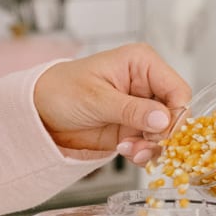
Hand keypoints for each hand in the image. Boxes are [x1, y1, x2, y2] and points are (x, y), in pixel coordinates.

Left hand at [33, 44, 190, 164]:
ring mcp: (140, 107)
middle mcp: (146, 84)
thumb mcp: (96, 98)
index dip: (176, 113)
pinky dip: (142, 152)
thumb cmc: (61, 90)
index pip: (177, 89)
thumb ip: (131, 109)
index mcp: (142, 63)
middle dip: (162, 134)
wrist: (38, 110)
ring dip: (152, 147)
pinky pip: (149, 143)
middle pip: (175, 113)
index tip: (163, 132)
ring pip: (164, 132)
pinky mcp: (131, 127)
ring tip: (130, 151)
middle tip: (144, 147)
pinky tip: (126, 151)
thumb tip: (163, 119)